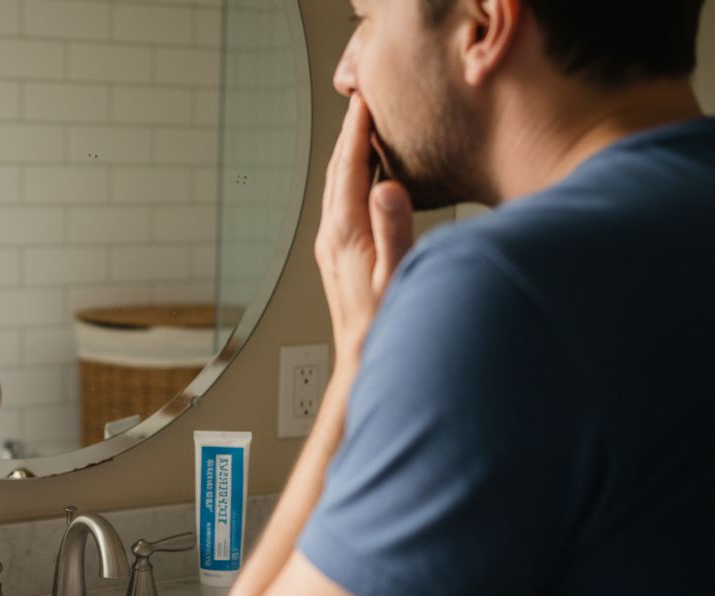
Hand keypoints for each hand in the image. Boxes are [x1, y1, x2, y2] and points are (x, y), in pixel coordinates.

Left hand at [315, 95, 412, 368]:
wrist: (363, 361)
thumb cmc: (385, 325)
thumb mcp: (397, 275)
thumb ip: (394, 229)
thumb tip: (387, 187)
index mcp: (346, 234)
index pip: (349, 168)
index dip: (357, 131)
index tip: (366, 99)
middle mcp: (332, 236)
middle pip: (337, 171)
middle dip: (349, 133)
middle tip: (364, 100)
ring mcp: (332, 246)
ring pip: (337, 186)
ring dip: (349, 154)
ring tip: (365, 128)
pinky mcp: (338, 255)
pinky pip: (342, 203)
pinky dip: (353, 178)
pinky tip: (368, 177)